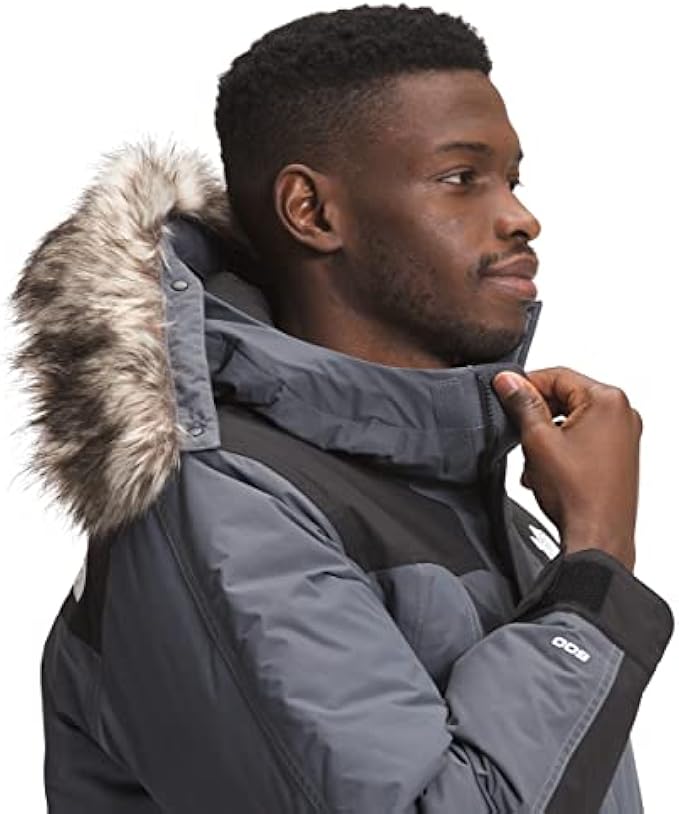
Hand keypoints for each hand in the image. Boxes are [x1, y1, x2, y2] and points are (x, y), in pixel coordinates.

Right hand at [493, 367, 640, 570]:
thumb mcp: (538, 440)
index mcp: (608, 400)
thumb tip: (509, 381)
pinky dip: (561, 448)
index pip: (557, 375)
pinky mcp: (617, 455)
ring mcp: (623, 435)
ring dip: (546, 435)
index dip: (526, 385)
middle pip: (566, 396)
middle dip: (537, 415)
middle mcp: (622, 414)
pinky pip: (582, 437)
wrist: (598, 536)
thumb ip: (522, 404)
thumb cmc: (579, 494)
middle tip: (517, 431)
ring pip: (571, 419)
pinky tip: (547, 470)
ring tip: (535, 460)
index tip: (504, 394)